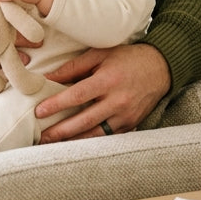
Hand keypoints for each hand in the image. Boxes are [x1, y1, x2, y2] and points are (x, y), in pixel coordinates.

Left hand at [35, 43, 170, 142]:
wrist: (161, 68)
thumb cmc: (127, 58)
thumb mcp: (100, 54)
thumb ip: (74, 67)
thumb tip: (49, 77)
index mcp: (108, 80)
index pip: (77, 95)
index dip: (57, 105)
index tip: (39, 112)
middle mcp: (118, 101)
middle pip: (84, 120)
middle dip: (61, 131)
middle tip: (41, 137)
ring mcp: (125, 116)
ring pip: (95, 134)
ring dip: (73, 141)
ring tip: (53, 145)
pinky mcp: (131, 124)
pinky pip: (107, 137)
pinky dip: (90, 141)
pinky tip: (75, 144)